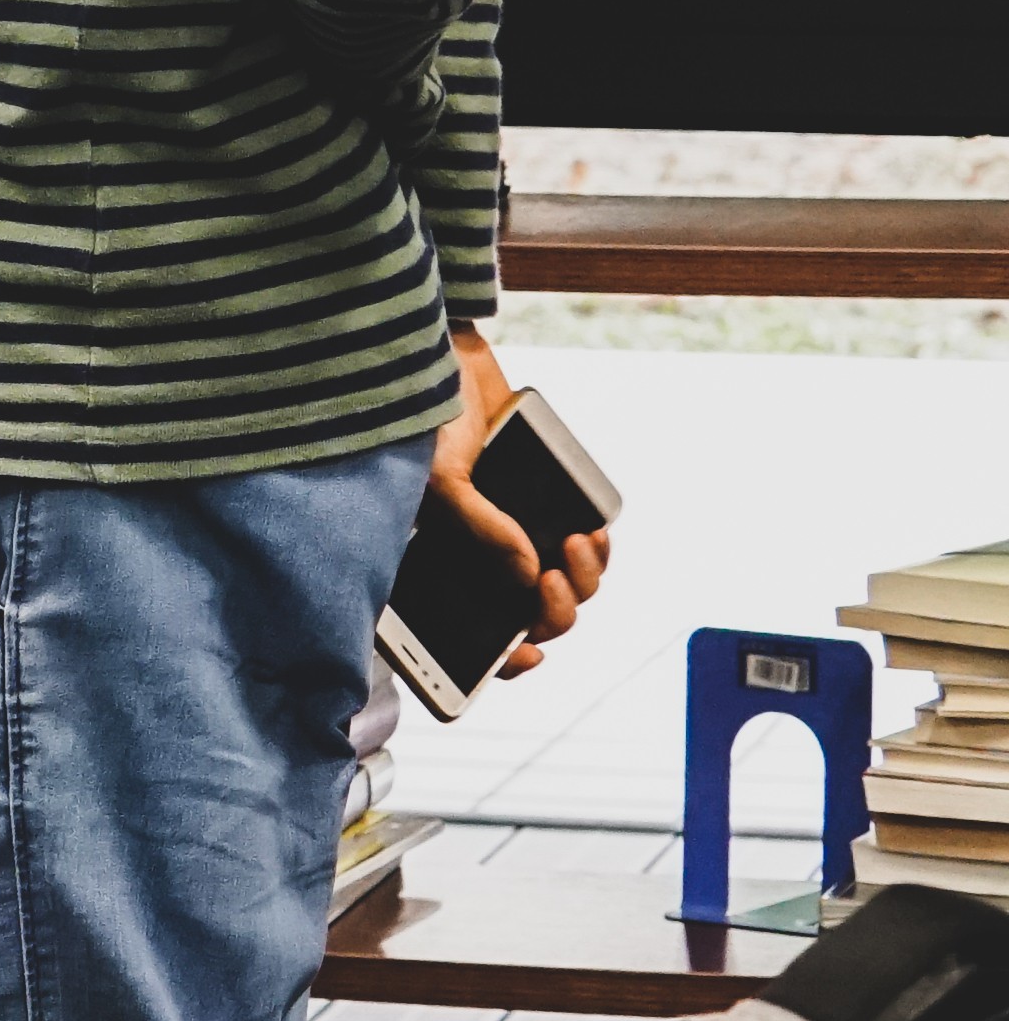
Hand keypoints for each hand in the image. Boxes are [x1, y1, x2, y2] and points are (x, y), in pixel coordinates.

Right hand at [422, 322, 606, 681]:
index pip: (465, 638)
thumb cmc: (424, 419)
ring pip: (565, 590)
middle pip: (529, 618)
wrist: (452, 359)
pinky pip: (587, 551)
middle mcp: (478, 560)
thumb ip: (480, 528)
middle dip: (552, 612)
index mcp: (435, 567)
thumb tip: (528, 574)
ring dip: (583, 581)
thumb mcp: (440, 478)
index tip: (521, 653)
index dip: (494, 661)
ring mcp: (516, 536)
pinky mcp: (549, 509)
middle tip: (550, 580)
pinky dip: (597, 552)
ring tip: (579, 543)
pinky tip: (592, 532)